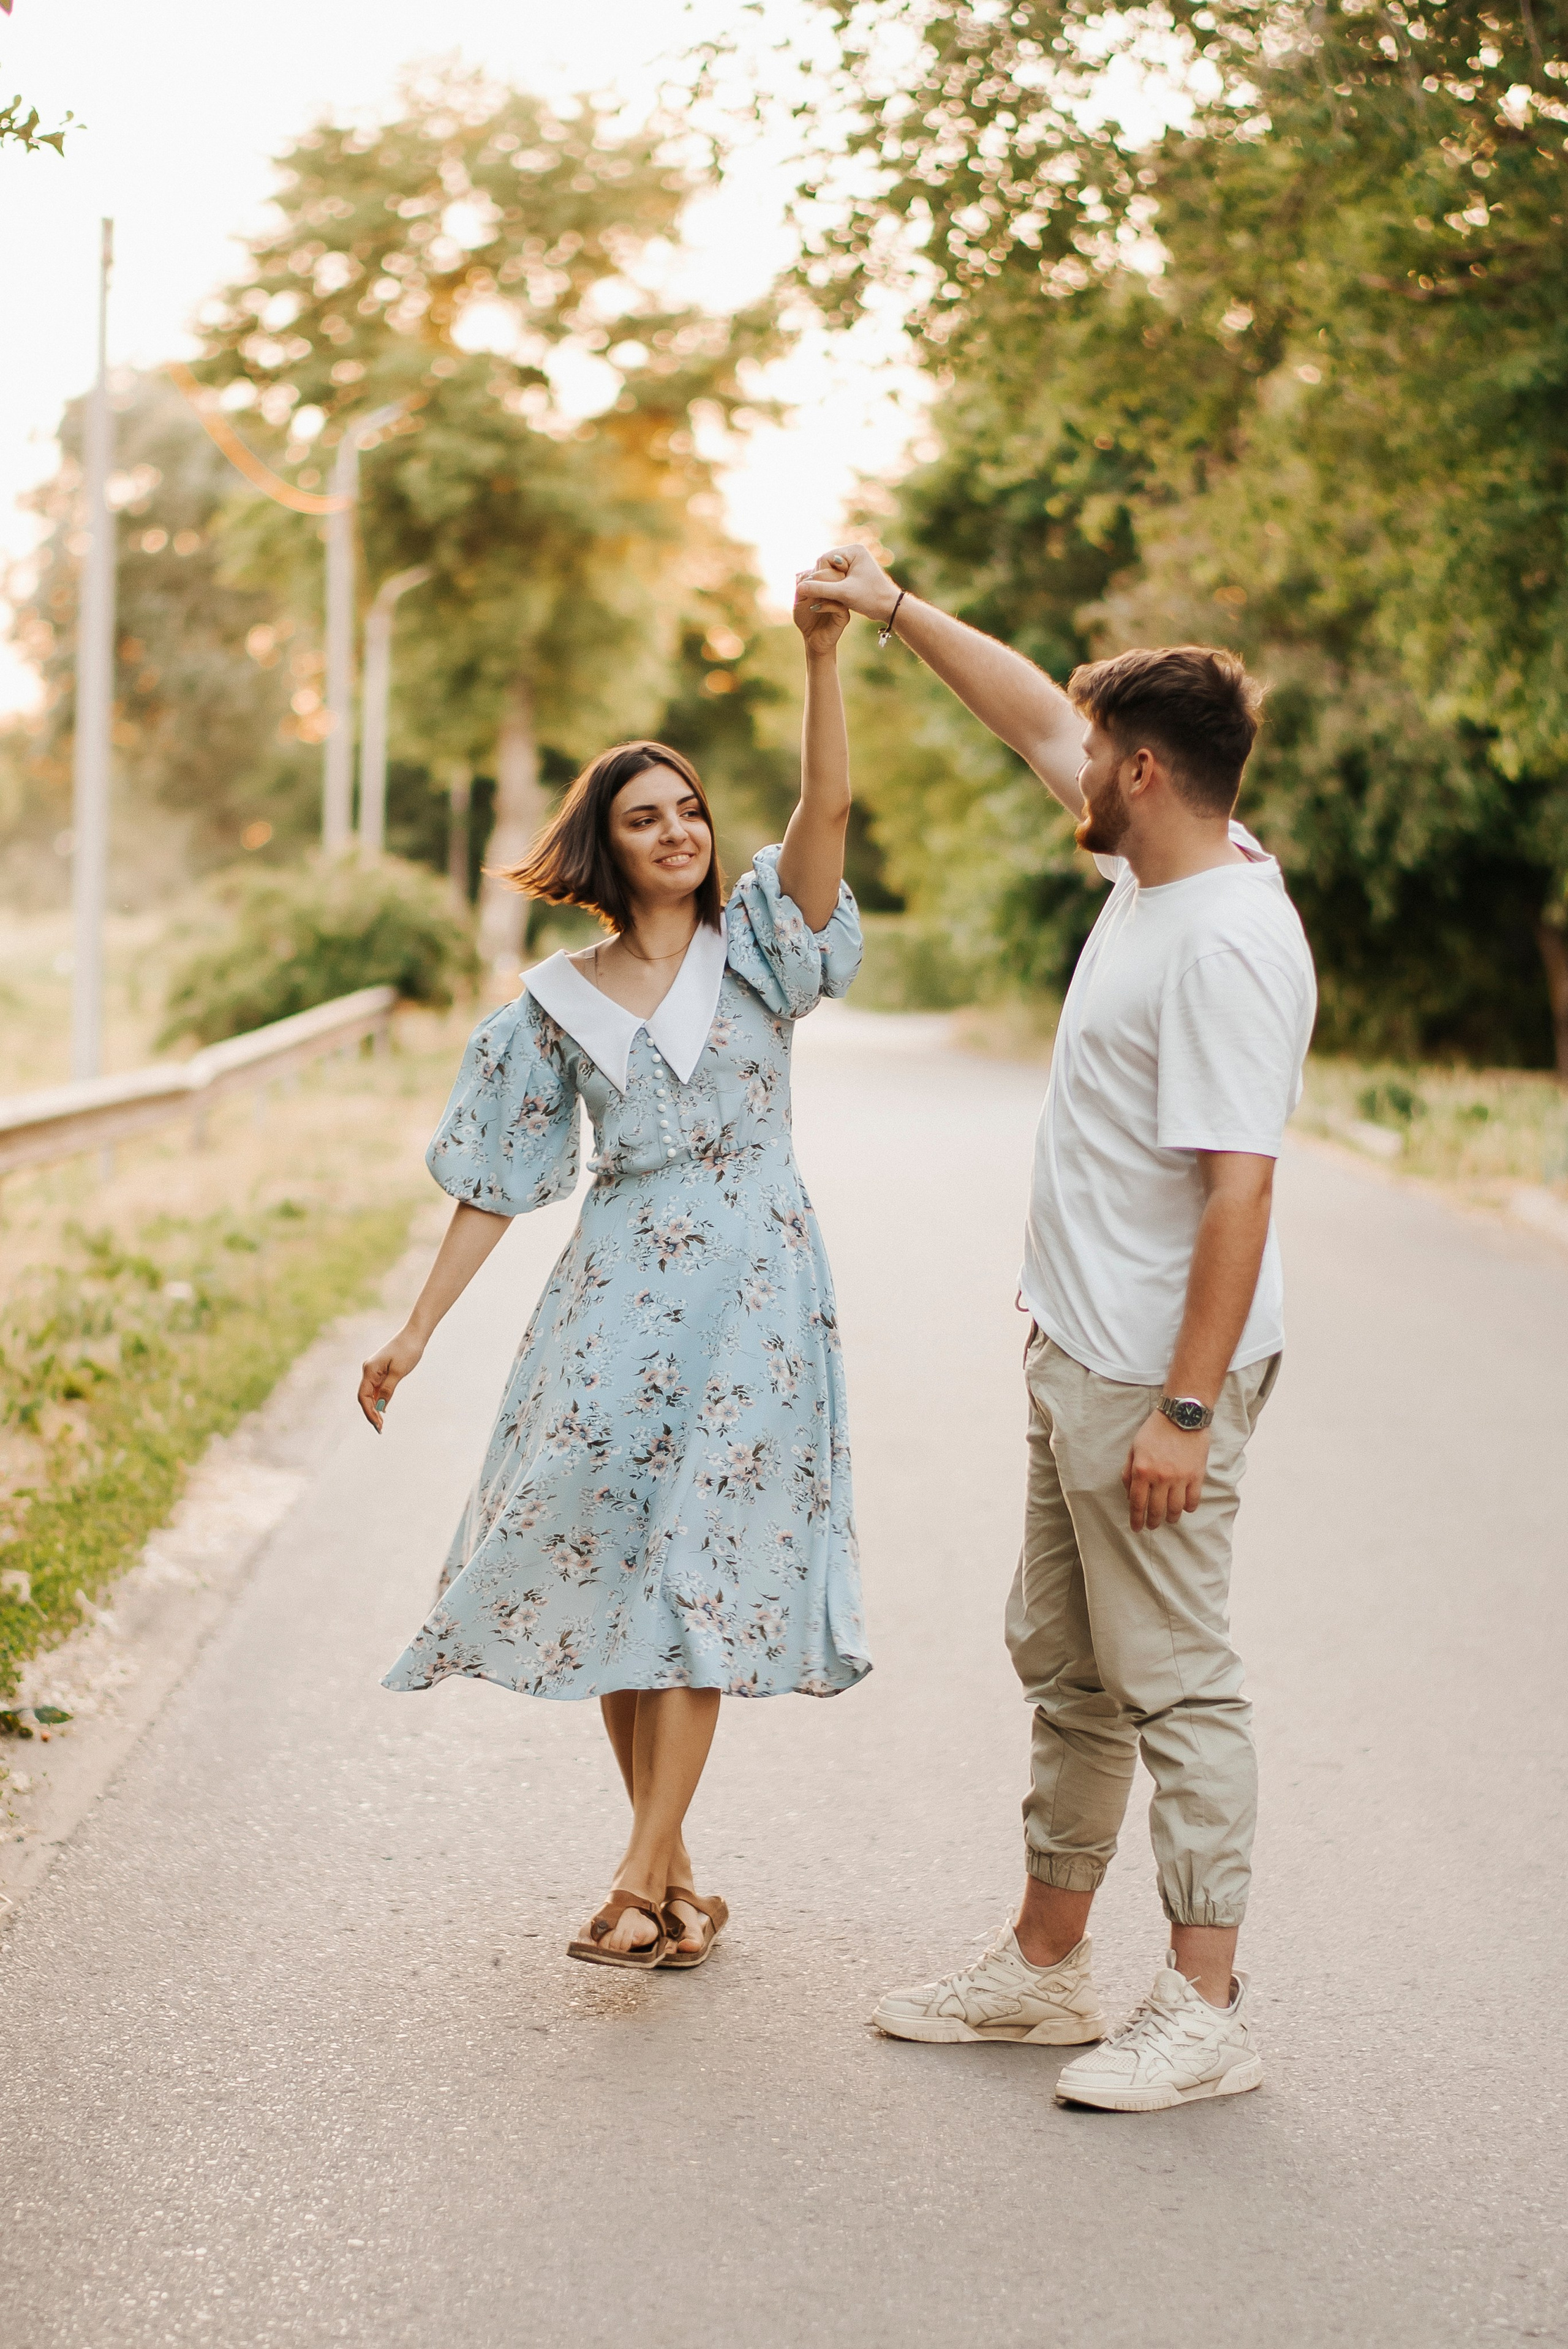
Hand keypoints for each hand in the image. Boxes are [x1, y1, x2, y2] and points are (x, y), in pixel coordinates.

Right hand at [358, 1326, 425, 1431]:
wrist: (415, 1334)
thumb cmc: (408, 1350)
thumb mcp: (399, 1372)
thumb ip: (388, 1389)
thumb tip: (381, 1407)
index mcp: (370, 1370)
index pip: (363, 1396)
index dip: (369, 1412)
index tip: (377, 1425)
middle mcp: (368, 1370)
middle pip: (365, 1397)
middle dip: (371, 1413)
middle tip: (380, 1429)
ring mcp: (374, 1370)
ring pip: (370, 1394)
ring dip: (375, 1408)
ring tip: (381, 1424)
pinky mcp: (381, 1371)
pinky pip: (376, 1389)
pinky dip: (379, 1400)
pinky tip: (382, 1410)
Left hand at [792, 570, 850, 656]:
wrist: (811, 639)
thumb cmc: (806, 618)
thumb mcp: (799, 599)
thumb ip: (802, 584)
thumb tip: (805, 572)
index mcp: (830, 584)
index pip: (829, 568)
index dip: (817, 569)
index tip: (804, 578)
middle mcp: (839, 591)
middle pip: (837, 574)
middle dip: (820, 576)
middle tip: (808, 584)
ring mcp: (843, 603)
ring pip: (839, 588)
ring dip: (823, 588)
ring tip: (810, 594)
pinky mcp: (844, 616)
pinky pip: (839, 605)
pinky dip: (826, 604)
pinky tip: (813, 608)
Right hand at [796, 543, 900, 626]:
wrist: (890, 608)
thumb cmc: (871, 598)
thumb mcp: (843, 594)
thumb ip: (820, 589)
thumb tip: (799, 588)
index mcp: (854, 550)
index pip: (825, 559)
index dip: (821, 575)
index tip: (824, 591)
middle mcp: (853, 553)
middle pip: (826, 565)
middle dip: (824, 581)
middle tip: (827, 597)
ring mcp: (853, 563)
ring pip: (829, 573)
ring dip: (828, 586)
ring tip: (833, 599)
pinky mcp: (853, 573)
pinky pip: (835, 578)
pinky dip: (833, 588)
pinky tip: (836, 599)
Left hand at [1123, 1411, 1209, 1532]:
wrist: (1182, 1415)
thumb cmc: (1155, 1430)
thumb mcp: (1134, 1447)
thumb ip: (1128, 1471)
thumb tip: (1129, 1494)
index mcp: (1142, 1470)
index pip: (1137, 1503)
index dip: (1136, 1519)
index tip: (1136, 1528)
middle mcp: (1160, 1477)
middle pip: (1156, 1510)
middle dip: (1153, 1522)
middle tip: (1152, 1526)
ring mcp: (1180, 1478)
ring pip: (1175, 1509)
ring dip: (1171, 1518)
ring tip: (1169, 1519)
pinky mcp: (1196, 1476)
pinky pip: (1193, 1500)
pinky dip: (1189, 1508)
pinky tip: (1185, 1508)